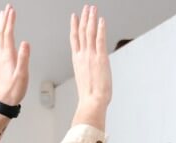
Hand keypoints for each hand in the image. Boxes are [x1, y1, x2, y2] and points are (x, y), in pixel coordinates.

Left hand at [0, 4, 29, 105]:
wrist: (5, 101)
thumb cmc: (14, 90)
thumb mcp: (22, 75)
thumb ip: (24, 58)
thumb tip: (25, 43)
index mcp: (8, 56)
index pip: (8, 34)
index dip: (10, 21)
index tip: (12, 10)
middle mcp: (2, 55)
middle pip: (2, 33)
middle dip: (5, 19)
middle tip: (8, 8)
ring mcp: (1, 58)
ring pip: (0, 37)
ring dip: (2, 26)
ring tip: (3, 17)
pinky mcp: (2, 62)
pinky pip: (0, 43)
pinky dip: (2, 35)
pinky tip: (3, 36)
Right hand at [70, 5, 111, 129]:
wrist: (92, 101)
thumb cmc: (90, 95)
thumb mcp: (86, 79)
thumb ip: (87, 70)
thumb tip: (92, 70)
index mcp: (77, 60)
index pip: (75, 39)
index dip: (74, 26)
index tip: (74, 17)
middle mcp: (82, 55)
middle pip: (82, 32)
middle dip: (84, 18)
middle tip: (86, 8)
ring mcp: (90, 55)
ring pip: (89, 32)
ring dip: (91, 18)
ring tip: (92, 8)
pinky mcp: (100, 57)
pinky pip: (99, 39)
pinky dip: (100, 28)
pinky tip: (101, 20)